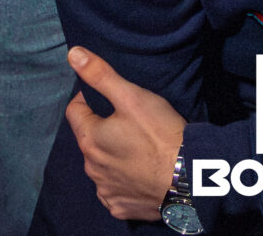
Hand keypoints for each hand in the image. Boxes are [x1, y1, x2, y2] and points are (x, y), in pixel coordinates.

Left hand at [65, 46, 187, 222]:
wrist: (188, 179)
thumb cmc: (159, 134)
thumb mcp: (132, 96)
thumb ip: (101, 75)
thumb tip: (73, 53)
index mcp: (90, 140)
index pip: (74, 111)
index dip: (88, 99)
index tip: (107, 95)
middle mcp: (92, 169)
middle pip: (89, 140)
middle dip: (102, 129)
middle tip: (130, 121)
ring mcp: (106, 191)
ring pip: (102, 166)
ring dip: (112, 156)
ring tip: (138, 147)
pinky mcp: (121, 208)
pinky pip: (115, 190)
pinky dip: (123, 181)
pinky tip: (141, 173)